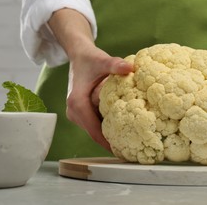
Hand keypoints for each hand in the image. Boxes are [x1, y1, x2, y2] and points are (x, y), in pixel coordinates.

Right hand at [48, 8, 132, 149]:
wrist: (79, 55)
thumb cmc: (90, 59)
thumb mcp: (102, 60)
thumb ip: (115, 65)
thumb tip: (131, 68)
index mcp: (77, 103)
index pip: (94, 130)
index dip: (109, 142)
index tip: (125, 151)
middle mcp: (73, 111)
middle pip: (94, 133)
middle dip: (112, 141)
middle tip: (133, 150)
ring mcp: (75, 113)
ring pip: (94, 130)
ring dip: (109, 136)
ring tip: (130, 144)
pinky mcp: (80, 113)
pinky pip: (94, 125)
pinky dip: (106, 128)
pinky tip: (122, 131)